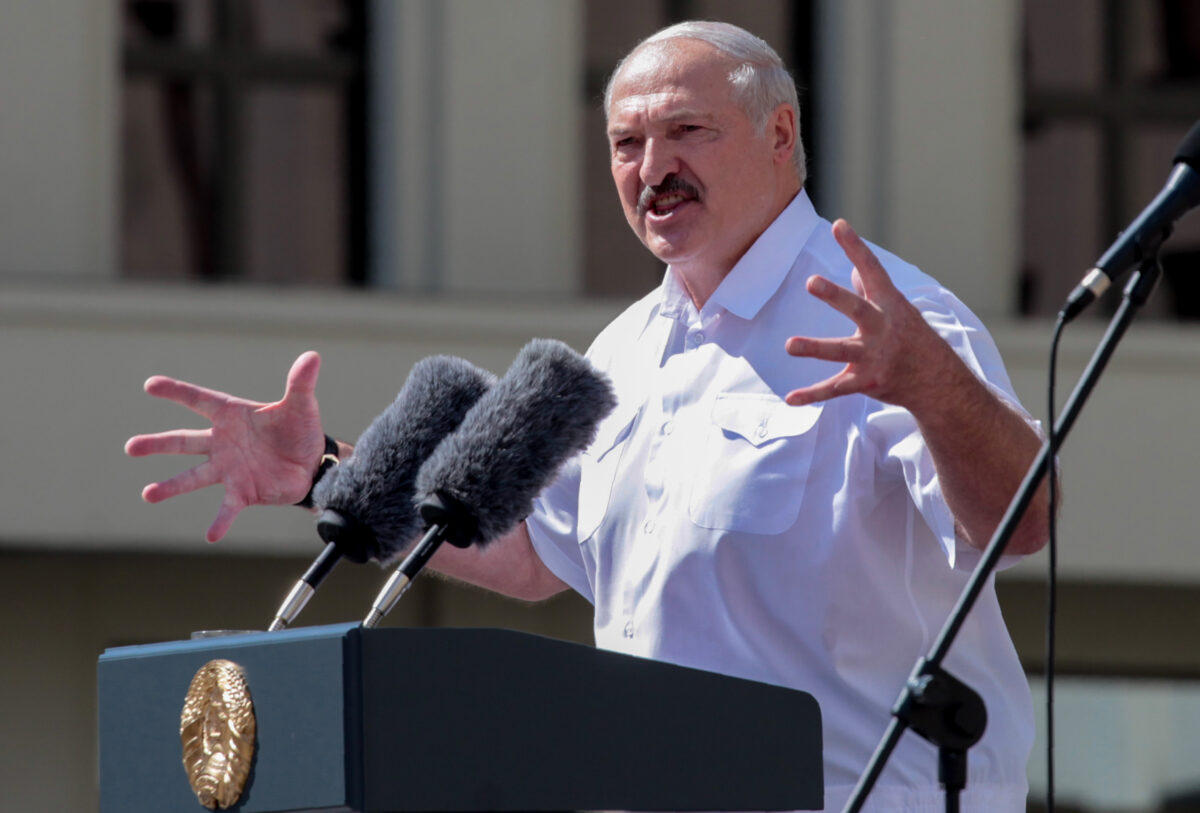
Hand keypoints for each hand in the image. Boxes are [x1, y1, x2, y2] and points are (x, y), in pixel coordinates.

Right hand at [125, 352, 326, 541]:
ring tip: (148, 494)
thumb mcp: (301, 405)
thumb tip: (312, 356)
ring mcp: (228, 468)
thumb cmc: (300, 430)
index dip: (177, 391)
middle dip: (158, 444)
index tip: (150, 385)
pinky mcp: (242, 491)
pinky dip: (220, 521)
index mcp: (232, 415)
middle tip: (130, 447)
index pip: (200, 400)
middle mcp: (223, 442)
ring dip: (172, 486)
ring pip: (194, 476)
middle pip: (184, 441)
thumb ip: (301, 382)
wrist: (312, 463)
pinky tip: (211, 535)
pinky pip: (227, 508)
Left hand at [784, 219, 961, 410]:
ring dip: (815, 348)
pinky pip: (835, 390)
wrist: (939, 383)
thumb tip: (854, 268)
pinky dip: (812, 395)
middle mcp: (882, 329)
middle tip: (812, 282)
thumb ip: (872, 290)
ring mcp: (874, 357)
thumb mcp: (899, 310)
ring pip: (842, 351)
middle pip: (858, 310)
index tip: (838, 225)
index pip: (873, 270)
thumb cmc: (914, 339)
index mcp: (890, 306)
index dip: (855, 247)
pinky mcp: (866, 382)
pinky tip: (790, 398)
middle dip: (835, 297)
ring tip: (789, 345)